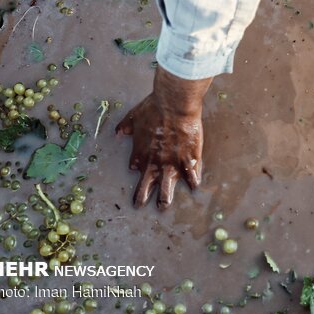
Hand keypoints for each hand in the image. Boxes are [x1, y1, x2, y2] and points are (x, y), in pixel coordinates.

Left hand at [116, 67, 212, 209]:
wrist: (174, 107)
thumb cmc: (153, 109)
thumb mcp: (133, 116)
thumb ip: (125, 127)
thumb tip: (118, 133)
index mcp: (140, 154)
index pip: (136, 168)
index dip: (137, 168)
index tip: (138, 169)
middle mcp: (154, 164)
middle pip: (146, 187)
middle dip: (142, 198)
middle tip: (140, 205)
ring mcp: (172, 165)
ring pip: (167, 189)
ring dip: (165, 199)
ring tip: (164, 206)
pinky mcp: (189, 161)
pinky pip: (191, 176)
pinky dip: (193, 182)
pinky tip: (195, 187)